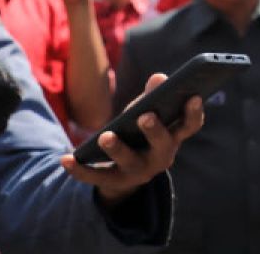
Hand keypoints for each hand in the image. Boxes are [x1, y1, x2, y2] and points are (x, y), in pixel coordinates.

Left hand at [61, 72, 203, 204]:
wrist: (127, 172)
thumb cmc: (142, 133)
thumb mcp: (148, 113)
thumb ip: (153, 96)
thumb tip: (158, 78)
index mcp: (174, 137)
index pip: (189, 126)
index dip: (193, 112)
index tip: (193, 96)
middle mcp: (161, 157)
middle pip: (162, 145)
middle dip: (155, 131)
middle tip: (145, 116)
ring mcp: (138, 171)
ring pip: (129, 161)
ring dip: (118, 148)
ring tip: (105, 136)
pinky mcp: (113, 182)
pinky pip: (96, 176)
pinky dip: (80, 169)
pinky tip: (66, 159)